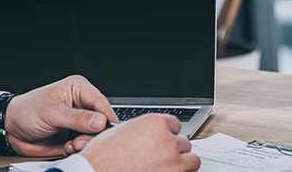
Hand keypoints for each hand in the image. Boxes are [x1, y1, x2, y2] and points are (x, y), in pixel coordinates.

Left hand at [4, 75, 118, 156]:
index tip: (106, 131)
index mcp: (79, 89)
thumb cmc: (27, 111)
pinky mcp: (72, 135)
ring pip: (94, 135)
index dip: (106, 117)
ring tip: (72, 144)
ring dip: (85, 143)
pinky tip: (67, 147)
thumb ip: (78, 118)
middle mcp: (81, 104)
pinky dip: (77, 149)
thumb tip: (101, 121)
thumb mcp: (53, 113)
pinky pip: (83, 144)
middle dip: (93, 134)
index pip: (101, 102)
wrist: (10, 129)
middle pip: (101, 120)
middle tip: (80, 140)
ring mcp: (77, 121)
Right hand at [80, 114, 200, 171]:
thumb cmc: (100, 159)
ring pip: (192, 160)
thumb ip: (140, 132)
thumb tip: (146, 136)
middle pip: (184, 143)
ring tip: (170, 169)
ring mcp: (173, 162)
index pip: (175, 125)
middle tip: (162, 159)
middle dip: (174, 151)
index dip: (167, 135)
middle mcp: (167, 141)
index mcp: (154, 124)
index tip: (163, 143)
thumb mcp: (119, 133)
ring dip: (183, 165)